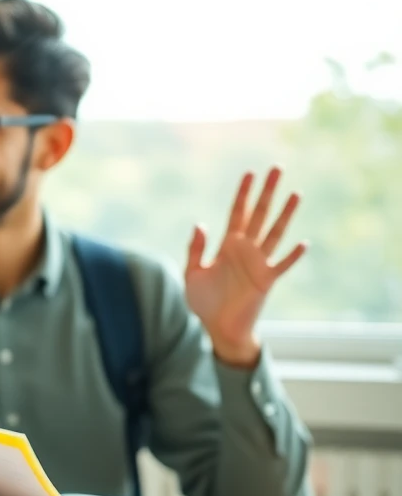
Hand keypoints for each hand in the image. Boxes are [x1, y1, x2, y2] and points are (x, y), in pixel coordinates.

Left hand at [185, 167, 307, 367]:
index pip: (236, 212)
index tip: (249, 173)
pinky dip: (292, 256)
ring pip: (274, 233)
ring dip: (285, 215)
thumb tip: (199, 224)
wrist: (217, 327)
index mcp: (227, 245)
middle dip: (266, 192)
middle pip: (258, 214)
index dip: (242, 193)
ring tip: (295, 194)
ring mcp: (258, 263)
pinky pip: (282, 265)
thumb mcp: (192, 273)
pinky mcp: (266, 280)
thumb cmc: (204, 302)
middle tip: (277, 168)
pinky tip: (304, 243)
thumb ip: (195, 249)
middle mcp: (245, 250)